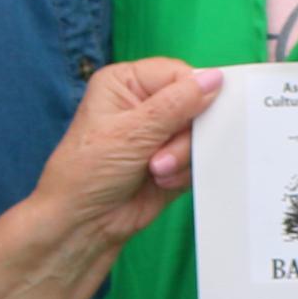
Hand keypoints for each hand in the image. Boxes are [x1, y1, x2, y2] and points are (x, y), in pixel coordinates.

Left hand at [37, 59, 225, 240]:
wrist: (83, 225)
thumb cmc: (87, 173)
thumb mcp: (131, 133)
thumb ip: (176, 104)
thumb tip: (214, 78)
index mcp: (126, 83)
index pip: (178, 73)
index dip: (192, 94)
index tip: (193, 117)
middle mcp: (144, 104)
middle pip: (194, 104)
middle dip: (183, 135)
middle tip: (159, 155)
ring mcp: (159, 134)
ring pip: (199, 135)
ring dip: (181, 157)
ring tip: (155, 171)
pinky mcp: (172, 161)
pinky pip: (198, 158)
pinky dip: (185, 172)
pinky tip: (160, 181)